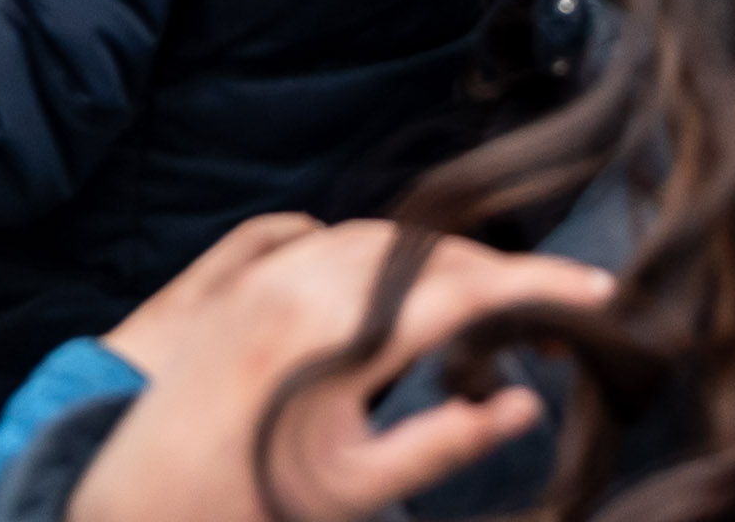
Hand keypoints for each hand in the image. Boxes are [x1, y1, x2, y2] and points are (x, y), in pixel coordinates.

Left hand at [67, 216, 612, 521]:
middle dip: (504, 277)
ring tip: (493, 313)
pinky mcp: (249, 273)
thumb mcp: (356, 490)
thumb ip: (446, 441)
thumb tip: (528, 401)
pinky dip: (394, 257)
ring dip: (450, 265)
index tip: (601, 297)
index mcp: (340, 334)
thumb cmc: (249, 503)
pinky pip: (343, 239)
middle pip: (437, 252)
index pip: (470, 290)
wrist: (134, 503)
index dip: (544, 289)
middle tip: (556, 321)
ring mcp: (274, 268)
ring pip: (393, 238)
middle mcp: (308, 280)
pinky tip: (413, 296)